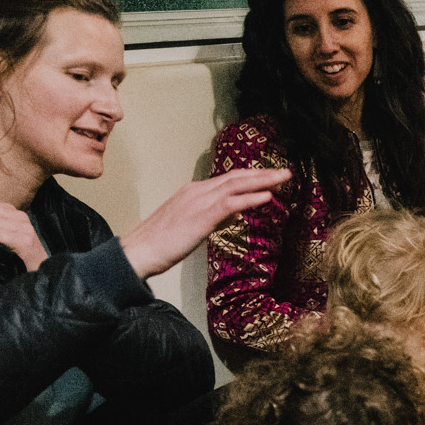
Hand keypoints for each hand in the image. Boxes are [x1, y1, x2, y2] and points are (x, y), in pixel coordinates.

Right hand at [119, 168, 289, 278]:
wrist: (140, 251)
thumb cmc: (162, 244)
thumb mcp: (192, 226)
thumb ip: (214, 216)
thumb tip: (235, 213)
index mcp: (194, 191)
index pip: (228, 179)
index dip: (251, 177)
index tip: (270, 177)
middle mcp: (198, 190)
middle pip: (236, 177)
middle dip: (262, 173)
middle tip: (285, 172)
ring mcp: (199, 201)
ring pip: (237, 184)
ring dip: (263, 180)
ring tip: (283, 178)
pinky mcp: (202, 215)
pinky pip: (232, 203)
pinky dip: (251, 197)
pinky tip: (268, 197)